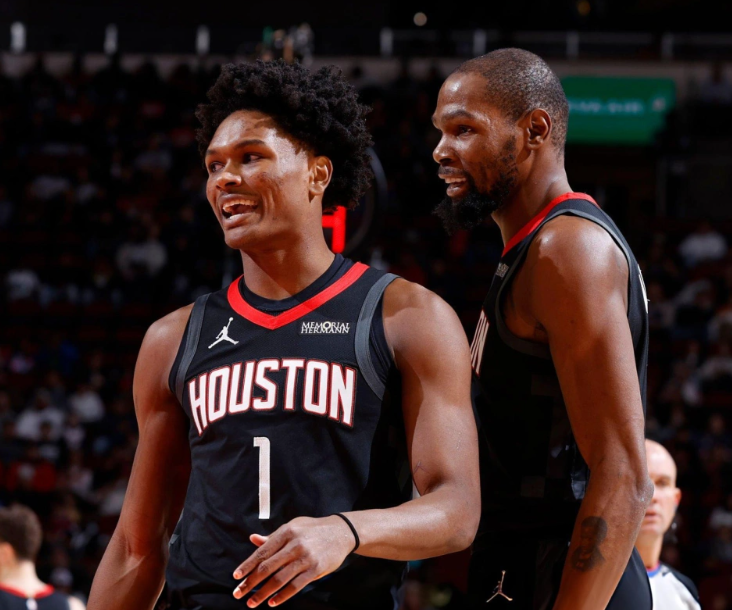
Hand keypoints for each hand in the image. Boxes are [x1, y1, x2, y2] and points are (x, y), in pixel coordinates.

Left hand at [232, 515, 355, 606]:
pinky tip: (272, 603)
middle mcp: (294, 544)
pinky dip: (282, 596)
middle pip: (267, 567)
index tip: (236, 576)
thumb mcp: (293, 527)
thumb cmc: (313, 529)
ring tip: (252, 603)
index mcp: (286, 532)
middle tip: (238, 593)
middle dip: (250, 583)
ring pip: (279, 579)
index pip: (262, 552)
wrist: (342, 532)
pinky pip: (295, 586)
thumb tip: (253, 539)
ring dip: (263, 593)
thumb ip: (273, 537)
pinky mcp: (316, 569)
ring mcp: (305, 557)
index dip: (247, 565)